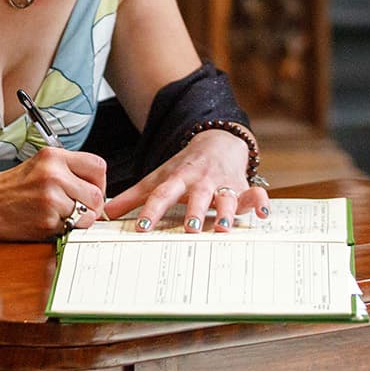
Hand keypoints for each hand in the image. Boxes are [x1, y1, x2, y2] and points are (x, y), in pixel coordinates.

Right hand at [0, 146, 107, 239]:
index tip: (91, 191)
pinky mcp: (47, 219)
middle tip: (76, 209)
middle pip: (96, 194)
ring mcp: (51, 197)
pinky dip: (64, 229)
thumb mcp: (38, 167)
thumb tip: (97, 190)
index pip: (98, 166)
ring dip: (78, 220)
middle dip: (91, 206)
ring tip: (57, 215)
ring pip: (87, 214)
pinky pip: (72, 228)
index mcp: (52, 156)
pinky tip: (47, 222)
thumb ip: (67, 172)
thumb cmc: (8, 189)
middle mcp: (53, 173)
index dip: (100, 183)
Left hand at [103, 130, 267, 232]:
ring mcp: (223, 184)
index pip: (162, 195)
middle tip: (190, 228)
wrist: (216, 142)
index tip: (142, 227)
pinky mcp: (243, 188)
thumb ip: (134, 196)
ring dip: (226, 211)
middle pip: (197, 196)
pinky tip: (264, 214)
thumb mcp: (158, 178)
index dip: (151, 210)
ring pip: (226, 197)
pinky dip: (261, 202)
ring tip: (224, 227)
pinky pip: (255, 194)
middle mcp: (201, 181)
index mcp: (177, 179)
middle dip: (195, 212)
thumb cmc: (184, 168)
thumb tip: (105, 212)